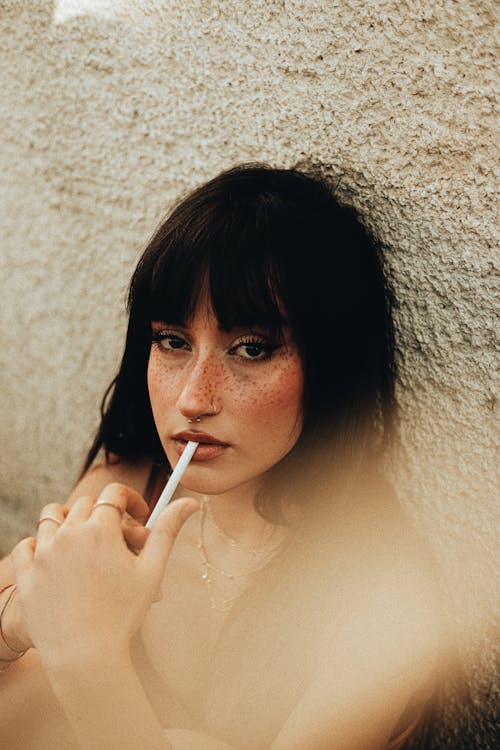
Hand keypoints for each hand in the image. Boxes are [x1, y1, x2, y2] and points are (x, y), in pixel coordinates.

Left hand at [11, 485, 197, 673]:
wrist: (84, 656)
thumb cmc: (122, 614)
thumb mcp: (151, 571)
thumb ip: (167, 530)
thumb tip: (190, 501)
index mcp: (100, 529)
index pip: (114, 493)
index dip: (130, 500)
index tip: (138, 515)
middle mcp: (68, 534)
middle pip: (86, 504)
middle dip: (105, 514)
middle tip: (118, 540)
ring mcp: (43, 552)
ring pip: (53, 516)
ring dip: (70, 521)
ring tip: (84, 544)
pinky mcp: (26, 572)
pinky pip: (27, 543)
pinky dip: (40, 544)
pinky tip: (56, 559)